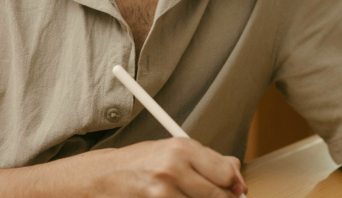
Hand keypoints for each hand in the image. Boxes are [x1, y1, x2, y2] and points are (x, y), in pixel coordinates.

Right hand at [71, 137, 247, 197]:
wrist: (102, 177)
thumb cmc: (140, 163)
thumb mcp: (174, 151)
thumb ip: (208, 160)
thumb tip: (238, 175)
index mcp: (183, 147)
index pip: (227, 173)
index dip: (235, 186)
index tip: (236, 191)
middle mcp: (174, 167)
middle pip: (219, 196)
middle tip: (210, 197)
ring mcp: (163, 191)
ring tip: (183, 195)